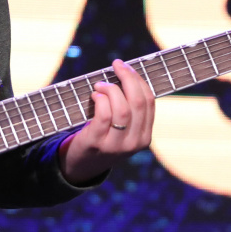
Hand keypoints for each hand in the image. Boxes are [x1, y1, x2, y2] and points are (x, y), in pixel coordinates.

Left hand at [58, 59, 155, 184]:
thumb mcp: (122, 129)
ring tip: (100, 85)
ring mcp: (116, 145)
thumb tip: (126, 73)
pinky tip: (95, 95)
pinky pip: (104, 115)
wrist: (81, 166)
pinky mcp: (97, 143)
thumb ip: (128, 109)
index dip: (138, 80)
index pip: (149, 102)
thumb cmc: (102, 138)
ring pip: (122, 108)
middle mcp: (135, 143)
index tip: (126, 67)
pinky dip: (100, 99)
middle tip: (116, 65)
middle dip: (127, 78)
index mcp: (145, 137)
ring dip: (111, 89)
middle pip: (138, 103)